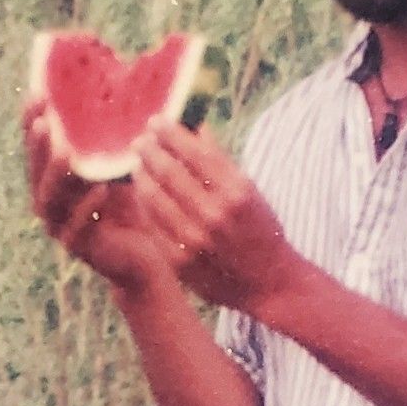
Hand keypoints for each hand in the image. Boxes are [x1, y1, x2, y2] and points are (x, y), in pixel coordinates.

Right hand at [23, 100, 173, 298]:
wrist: (149, 255)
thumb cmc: (136, 203)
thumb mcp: (128, 163)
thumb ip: (121, 134)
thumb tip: (139, 87)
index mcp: (58, 176)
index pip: (40, 145)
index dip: (34, 120)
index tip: (37, 93)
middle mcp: (52, 200)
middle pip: (36, 170)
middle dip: (38, 145)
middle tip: (44, 122)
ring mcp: (61, 225)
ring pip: (50, 199)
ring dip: (56, 174)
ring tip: (65, 152)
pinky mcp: (79, 248)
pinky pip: (78, 228)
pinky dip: (87, 209)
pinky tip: (100, 190)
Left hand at [133, 119, 300, 314]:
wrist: (269, 283)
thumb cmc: (260, 231)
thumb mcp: (251, 193)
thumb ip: (222, 161)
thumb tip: (196, 127)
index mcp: (236, 191)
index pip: (194, 152)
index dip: (170, 133)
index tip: (157, 122)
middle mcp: (215, 213)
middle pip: (169, 172)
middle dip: (150, 150)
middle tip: (140, 140)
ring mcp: (195, 239)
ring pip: (154, 197)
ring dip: (141, 175)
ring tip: (137, 164)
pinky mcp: (180, 261)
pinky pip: (153, 224)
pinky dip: (144, 204)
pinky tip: (142, 193)